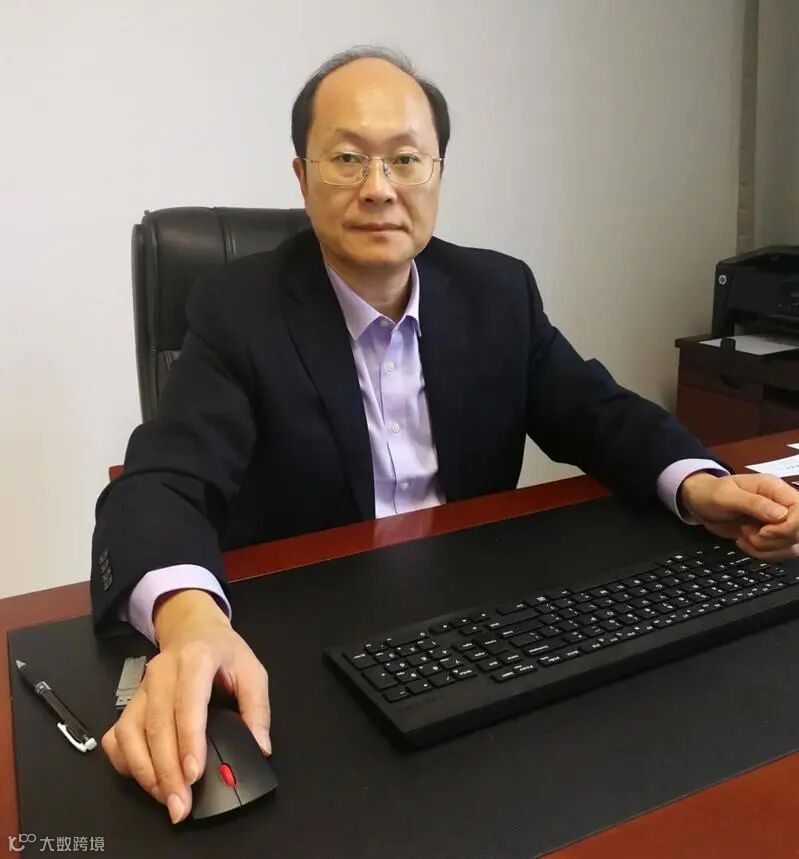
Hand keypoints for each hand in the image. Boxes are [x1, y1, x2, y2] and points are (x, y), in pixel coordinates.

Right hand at [101, 590, 270, 823]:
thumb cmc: (225, 653)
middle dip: (167, 770)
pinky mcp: (130, 702)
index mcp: (197, 658)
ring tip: (166, 797)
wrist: (194, 630)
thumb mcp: (253, 670)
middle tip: (180, 806)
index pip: (188, 701)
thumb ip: (258, 709)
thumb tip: (260, 748)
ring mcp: (142, 687)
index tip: (194, 774)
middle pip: (157, 724)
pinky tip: (145, 778)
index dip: (189, 739)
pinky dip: (126, 761)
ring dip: (145, 771)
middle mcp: (162, 672)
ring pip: (131, 732)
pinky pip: (116, 735)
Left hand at [680, 472, 798, 560]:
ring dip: (766, 548)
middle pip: (798, 532)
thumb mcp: (726, 496)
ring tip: (744, 535)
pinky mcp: (772, 535)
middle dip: (772, 540)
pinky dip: (762, 553)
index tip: (763, 532)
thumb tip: (782, 515)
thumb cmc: (710, 493)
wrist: (700, 503)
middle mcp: (781, 505)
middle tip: (747, 532)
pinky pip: (780, 552)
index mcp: (774, 489)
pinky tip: (744, 543)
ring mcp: (778, 521)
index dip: (787, 527)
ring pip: (792, 545)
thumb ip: (754, 504)